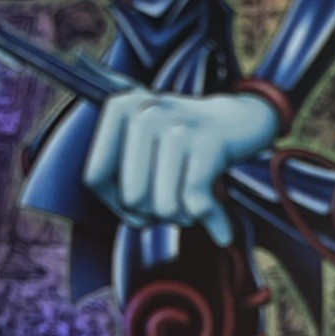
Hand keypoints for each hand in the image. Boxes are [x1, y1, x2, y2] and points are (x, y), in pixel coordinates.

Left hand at [82, 90, 279, 245]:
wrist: (239, 118)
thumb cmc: (181, 144)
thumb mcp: (143, 148)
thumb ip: (120, 183)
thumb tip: (138, 220)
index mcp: (121, 108)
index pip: (94, 178)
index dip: (116, 201)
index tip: (141, 196)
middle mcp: (146, 110)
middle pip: (130, 197)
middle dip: (153, 213)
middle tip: (172, 199)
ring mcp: (178, 124)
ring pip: (162, 206)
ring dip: (182, 216)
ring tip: (192, 201)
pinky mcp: (210, 142)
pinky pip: (196, 204)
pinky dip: (212, 222)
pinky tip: (219, 228)